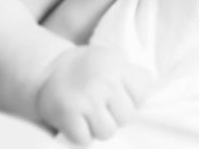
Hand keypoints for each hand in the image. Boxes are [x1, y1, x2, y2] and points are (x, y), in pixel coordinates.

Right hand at [36, 45, 152, 144]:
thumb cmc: (89, 68)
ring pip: (108, 131)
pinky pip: (85, 139)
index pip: (142, 93)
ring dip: (99, 128)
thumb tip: (149, 93)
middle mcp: (103, 79)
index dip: (133, 99)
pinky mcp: (67, 113)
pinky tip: (77, 122)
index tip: (120, 95)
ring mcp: (85, 97)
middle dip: (117, 116)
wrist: (49, 70)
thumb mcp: (113, 59)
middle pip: (126, 116)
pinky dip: (82, 136)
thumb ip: (132, 74)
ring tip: (91, 116)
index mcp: (116, 63)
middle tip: (103, 108)